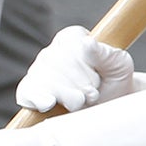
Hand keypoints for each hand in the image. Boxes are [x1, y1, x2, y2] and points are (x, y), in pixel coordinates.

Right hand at [16, 25, 135, 113]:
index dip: (86, 64)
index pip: (70, 44)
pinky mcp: (30, 91)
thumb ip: (104, 53)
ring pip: (44, 79)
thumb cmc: (114, 82)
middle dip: (80, 83)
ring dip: (67, 95)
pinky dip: (38, 98)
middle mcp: (51, 51)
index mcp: (71, 38)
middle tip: (93, 93)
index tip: (98, 76)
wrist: (110, 108)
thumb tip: (87, 42)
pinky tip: (50, 103)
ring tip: (81, 102)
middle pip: (57, 62)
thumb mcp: (119, 65)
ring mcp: (37, 71)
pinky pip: (26, 92)